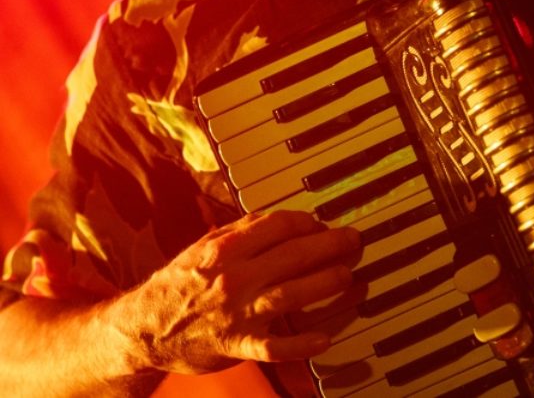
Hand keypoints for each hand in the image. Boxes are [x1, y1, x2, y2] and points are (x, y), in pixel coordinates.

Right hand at [112, 211, 359, 374]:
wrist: (144, 329)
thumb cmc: (180, 283)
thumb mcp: (204, 247)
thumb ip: (242, 231)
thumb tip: (283, 220)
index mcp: (225, 249)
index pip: (279, 226)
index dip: (308, 223)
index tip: (323, 225)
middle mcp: (233, 278)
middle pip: (293, 256)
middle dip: (331, 246)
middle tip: (354, 242)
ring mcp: (237, 313)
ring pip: (291, 295)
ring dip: (326, 284)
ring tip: (348, 277)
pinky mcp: (238, 345)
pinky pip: (276, 347)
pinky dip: (302, 344)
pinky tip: (325, 338)